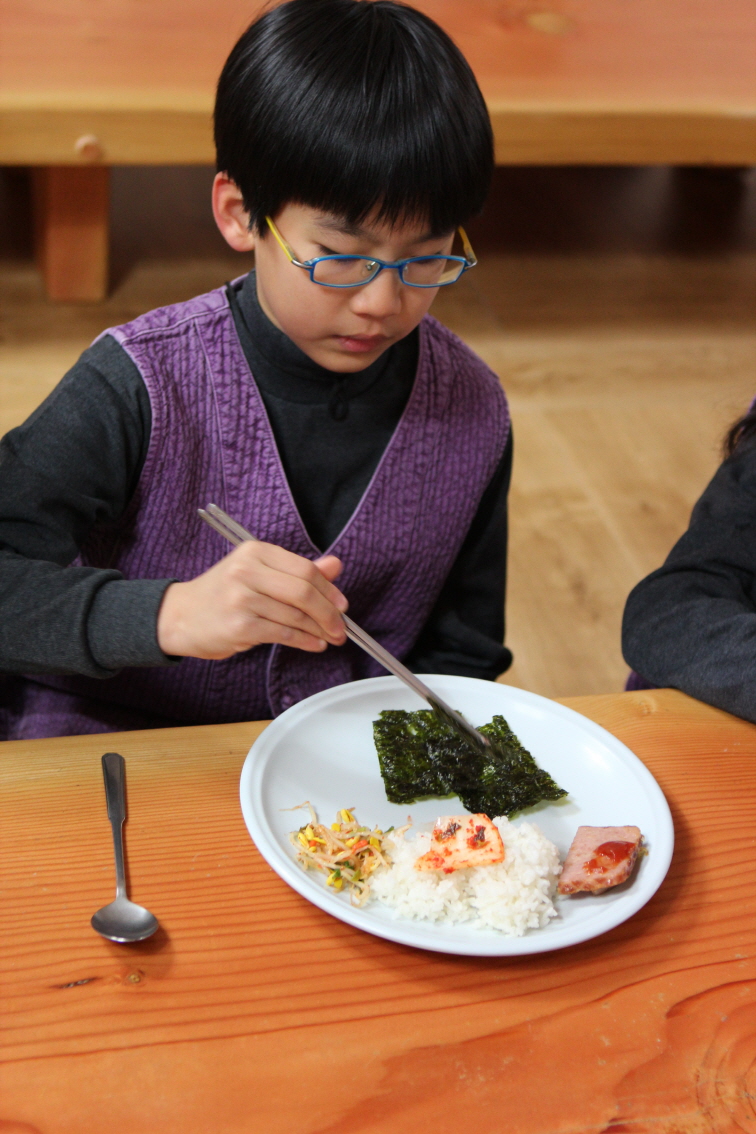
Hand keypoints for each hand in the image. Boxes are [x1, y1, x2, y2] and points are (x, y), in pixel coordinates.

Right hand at [156, 541, 347, 658]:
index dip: (329, 589)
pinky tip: (314, 644)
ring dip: (319, 630)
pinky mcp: (239, 626)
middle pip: (303, 591)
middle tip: (340, 626)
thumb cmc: (223, 594)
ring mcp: (242, 599)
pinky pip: (283, 634)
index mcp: (255, 552)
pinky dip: (305, 641)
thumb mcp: (257, 573)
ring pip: (295, 616)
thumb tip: (335, 565)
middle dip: (329, 612)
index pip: (304, 569)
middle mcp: (247, 571)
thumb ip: (297, 570)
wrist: (180, 616)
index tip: (341, 604)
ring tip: (329, 637)